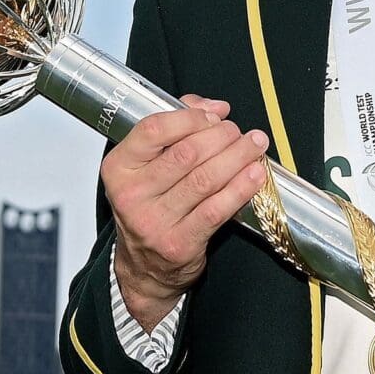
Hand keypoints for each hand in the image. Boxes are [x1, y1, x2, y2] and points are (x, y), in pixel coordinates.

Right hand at [105, 94, 271, 331]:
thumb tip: (214, 107)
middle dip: (221, 136)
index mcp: (119, 168)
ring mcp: (154, 222)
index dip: (191, 117)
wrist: (145, 266)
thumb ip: (176, 127)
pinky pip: (216, 210)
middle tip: (240, 132)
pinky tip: (255, 174)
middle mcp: (132, 195)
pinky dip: (241, 188)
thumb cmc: (151, 206)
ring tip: (255, 145)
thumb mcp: (148, 166)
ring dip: (237, 157)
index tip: (215, 115)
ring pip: (204, 180)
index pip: (154, 130)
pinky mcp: (179, 243)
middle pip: (185, 154)